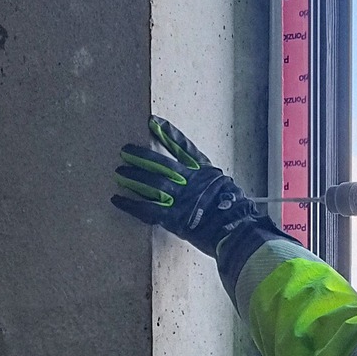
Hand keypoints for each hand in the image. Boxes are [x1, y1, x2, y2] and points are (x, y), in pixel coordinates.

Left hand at [112, 117, 260, 256]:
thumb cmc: (240, 215)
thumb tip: (210, 182)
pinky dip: (130, 204)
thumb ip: (215, 184)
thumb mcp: (230, 191)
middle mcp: (192, 181)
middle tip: (125, 150)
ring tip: (119, 172)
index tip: (153, 122)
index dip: (168, 134)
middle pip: (162, 164)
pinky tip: (116, 199)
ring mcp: (182, 199)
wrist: (240, 233)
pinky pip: (147, 209)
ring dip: (134, 177)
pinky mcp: (174, 218)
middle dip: (142, 156)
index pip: (184, 148)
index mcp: (207, 173)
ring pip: (153, 183)